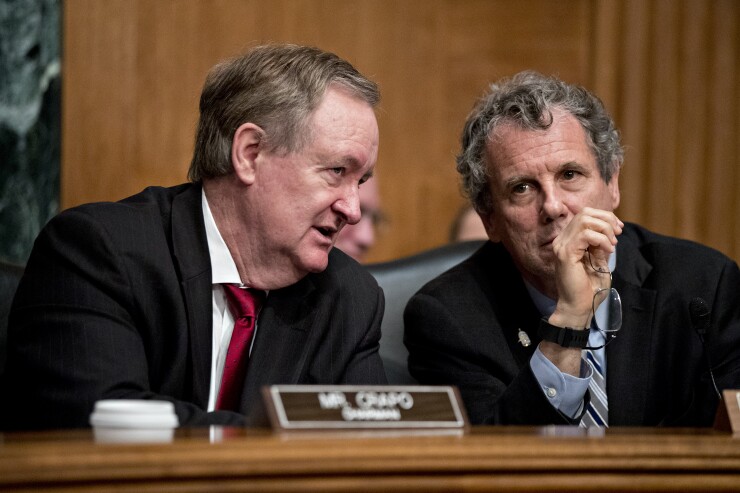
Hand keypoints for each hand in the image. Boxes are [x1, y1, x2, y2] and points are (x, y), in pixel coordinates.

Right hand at [550, 207, 622, 328]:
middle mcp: (561, 240)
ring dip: (605, 230)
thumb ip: (600, 244)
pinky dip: (601, 239)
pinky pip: (586, 234)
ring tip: (611, 245)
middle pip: (585, 213)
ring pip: (585, 220)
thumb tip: (610, 229)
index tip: (619, 229)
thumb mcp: (599, 260)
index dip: (605, 217)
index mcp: (568, 240)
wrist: (580, 307)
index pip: (585, 214)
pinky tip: (608, 250)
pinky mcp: (565, 254)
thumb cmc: (589, 288)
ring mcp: (561, 246)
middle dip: (607, 220)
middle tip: (617, 236)